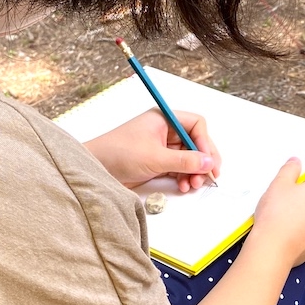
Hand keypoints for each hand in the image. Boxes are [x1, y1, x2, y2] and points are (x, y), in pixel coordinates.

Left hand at [83, 109, 220, 191]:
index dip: (205, 142)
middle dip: (202, 160)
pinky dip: (184, 177)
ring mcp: (161, 147)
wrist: (94, 169)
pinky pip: (179, 167)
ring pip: (188, 157)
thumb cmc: (117, 154)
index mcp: (164, 119)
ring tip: (193, 184)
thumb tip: (207, 162)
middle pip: (195, 142)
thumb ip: (184, 160)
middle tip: (210, 176)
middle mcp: (164, 130)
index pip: (196, 124)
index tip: (208, 160)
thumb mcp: (155, 157)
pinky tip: (183, 186)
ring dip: (194, 171)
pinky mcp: (157, 162)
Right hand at [247, 158, 304, 267]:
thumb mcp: (279, 184)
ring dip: (304, 211)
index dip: (303, 178)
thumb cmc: (277, 216)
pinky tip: (288, 228)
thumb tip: (296, 162)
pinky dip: (303, 226)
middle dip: (304, 195)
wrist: (274, 248)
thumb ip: (290, 169)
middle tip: (285, 199)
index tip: (292, 183)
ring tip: (284, 215)